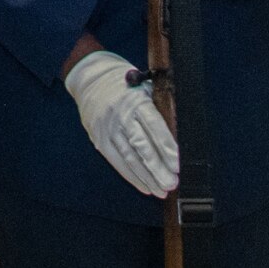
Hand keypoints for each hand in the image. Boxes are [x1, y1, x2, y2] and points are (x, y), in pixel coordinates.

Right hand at [65, 50, 178, 197]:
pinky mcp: (98, 137)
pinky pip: (115, 160)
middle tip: (172, 183)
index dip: (165, 146)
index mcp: (135, 100)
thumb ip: (159, 110)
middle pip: (141, 145)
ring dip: (146, 176)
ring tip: (161, 191)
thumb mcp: (144, 88)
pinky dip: (131, 175)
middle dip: (157, 167)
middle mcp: (120, 114)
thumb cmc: (125, 83)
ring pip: (128, 156)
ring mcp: (107, 127)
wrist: (90, 76)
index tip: (177, 164)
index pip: (153, 125)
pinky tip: (144, 186)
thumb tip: (178, 140)